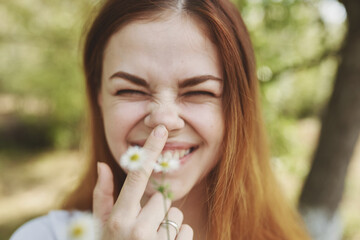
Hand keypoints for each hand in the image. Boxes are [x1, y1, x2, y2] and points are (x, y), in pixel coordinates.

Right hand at [93, 125, 193, 239]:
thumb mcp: (101, 225)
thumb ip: (103, 195)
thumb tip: (104, 164)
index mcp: (119, 217)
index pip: (138, 176)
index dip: (150, 150)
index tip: (162, 129)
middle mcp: (137, 229)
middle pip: (162, 197)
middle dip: (155, 208)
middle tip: (143, 224)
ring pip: (176, 214)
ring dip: (167, 223)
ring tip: (151, 237)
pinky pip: (186, 230)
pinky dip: (178, 237)